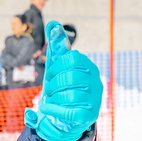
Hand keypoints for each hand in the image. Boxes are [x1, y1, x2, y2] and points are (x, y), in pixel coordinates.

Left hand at [24, 21, 102, 140]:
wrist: (69, 117)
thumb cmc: (64, 88)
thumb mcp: (60, 67)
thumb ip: (57, 46)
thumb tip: (52, 23)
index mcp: (89, 67)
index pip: (73, 58)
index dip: (56, 66)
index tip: (49, 74)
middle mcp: (95, 81)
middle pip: (70, 77)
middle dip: (53, 84)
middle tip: (47, 90)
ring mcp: (94, 99)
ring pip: (70, 95)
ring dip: (53, 98)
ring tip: (49, 100)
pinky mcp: (89, 116)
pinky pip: (69, 111)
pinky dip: (53, 110)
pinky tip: (45, 109)